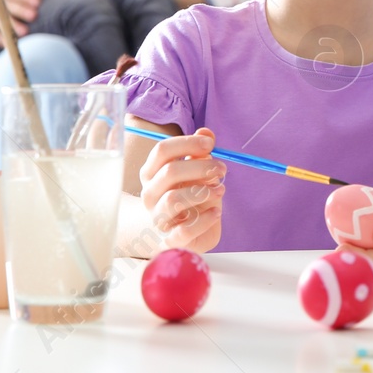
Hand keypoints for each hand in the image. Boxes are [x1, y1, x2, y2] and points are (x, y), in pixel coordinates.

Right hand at [140, 128, 224, 252]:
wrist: (183, 233)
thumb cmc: (190, 196)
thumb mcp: (196, 172)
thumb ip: (199, 152)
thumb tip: (206, 132)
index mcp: (152, 173)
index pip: (162, 150)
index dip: (188, 143)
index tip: (210, 144)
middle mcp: (150, 194)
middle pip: (170, 172)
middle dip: (201, 167)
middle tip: (222, 168)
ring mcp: (157, 218)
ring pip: (173, 200)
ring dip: (203, 191)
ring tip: (221, 189)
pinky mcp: (170, 239)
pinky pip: (184, 230)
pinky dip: (205, 220)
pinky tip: (217, 212)